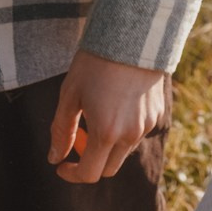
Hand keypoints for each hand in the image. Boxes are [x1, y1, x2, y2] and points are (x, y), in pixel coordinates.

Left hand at [48, 49, 169, 183]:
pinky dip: (123, 132)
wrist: (133, 36)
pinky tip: (115, 105)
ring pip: (123, 152)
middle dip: (90, 162)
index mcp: (106, 133)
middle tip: (79, 138)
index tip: (62, 164)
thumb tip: (54, 157)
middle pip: (108, 169)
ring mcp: (146, 126)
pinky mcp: (156, 115)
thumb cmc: (96, 63)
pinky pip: (137, 134)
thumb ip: (62, 131)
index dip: (72, 174)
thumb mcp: (70, 95)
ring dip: (107, 146)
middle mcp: (130, 135)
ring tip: (97, 115)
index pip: (89, 174)